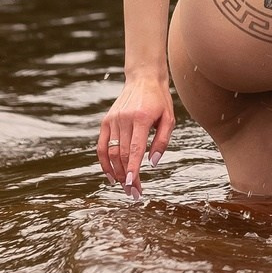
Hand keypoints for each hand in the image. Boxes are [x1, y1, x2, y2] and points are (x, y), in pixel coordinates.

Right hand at [97, 79, 174, 196]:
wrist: (144, 79)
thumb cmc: (160, 101)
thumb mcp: (169, 118)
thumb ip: (162, 140)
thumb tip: (152, 163)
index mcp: (140, 118)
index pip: (134, 149)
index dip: (132, 168)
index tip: (132, 184)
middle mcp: (123, 119)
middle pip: (122, 154)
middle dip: (127, 176)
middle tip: (134, 193)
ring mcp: (112, 120)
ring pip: (111, 152)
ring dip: (116, 173)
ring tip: (125, 187)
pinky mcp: (106, 121)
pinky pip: (102, 146)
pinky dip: (104, 162)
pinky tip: (111, 175)